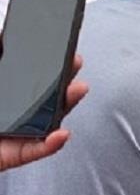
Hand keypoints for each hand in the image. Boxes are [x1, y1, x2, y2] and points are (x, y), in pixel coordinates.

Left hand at [0, 57, 87, 172]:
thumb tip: (4, 39)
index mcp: (7, 96)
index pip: (32, 77)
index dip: (50, 62)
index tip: (61, 47)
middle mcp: (15, 113)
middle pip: (48, 94)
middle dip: (65, 77)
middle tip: (75, 61)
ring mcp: (18, 134)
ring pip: (50, 119)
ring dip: (67, 104)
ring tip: (77, 89)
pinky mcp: (15, 155)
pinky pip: (38, 150)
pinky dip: (52, 144)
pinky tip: (61, 134)